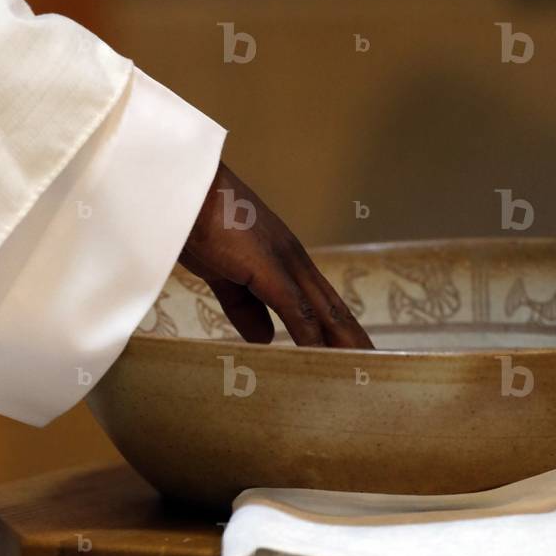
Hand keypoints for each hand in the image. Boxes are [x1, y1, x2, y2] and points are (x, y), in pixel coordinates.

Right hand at [180, 163, 373, 348]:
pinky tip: (322, 359)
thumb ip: (242, 305)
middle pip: (332, 307)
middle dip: (354, 339)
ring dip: (344, 342)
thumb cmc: (194, 221)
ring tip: (363, 368)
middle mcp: (292, 259)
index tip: (356, 352)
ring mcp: (283, 262)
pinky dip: (311, 338)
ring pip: (324, 309)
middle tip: (376, 367)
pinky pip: (296, 309)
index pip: (321, 301)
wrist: (179, 187)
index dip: (340, 328)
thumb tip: (265, 337)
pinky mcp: (267, 267)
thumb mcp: (221, 272)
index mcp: (283, 257)